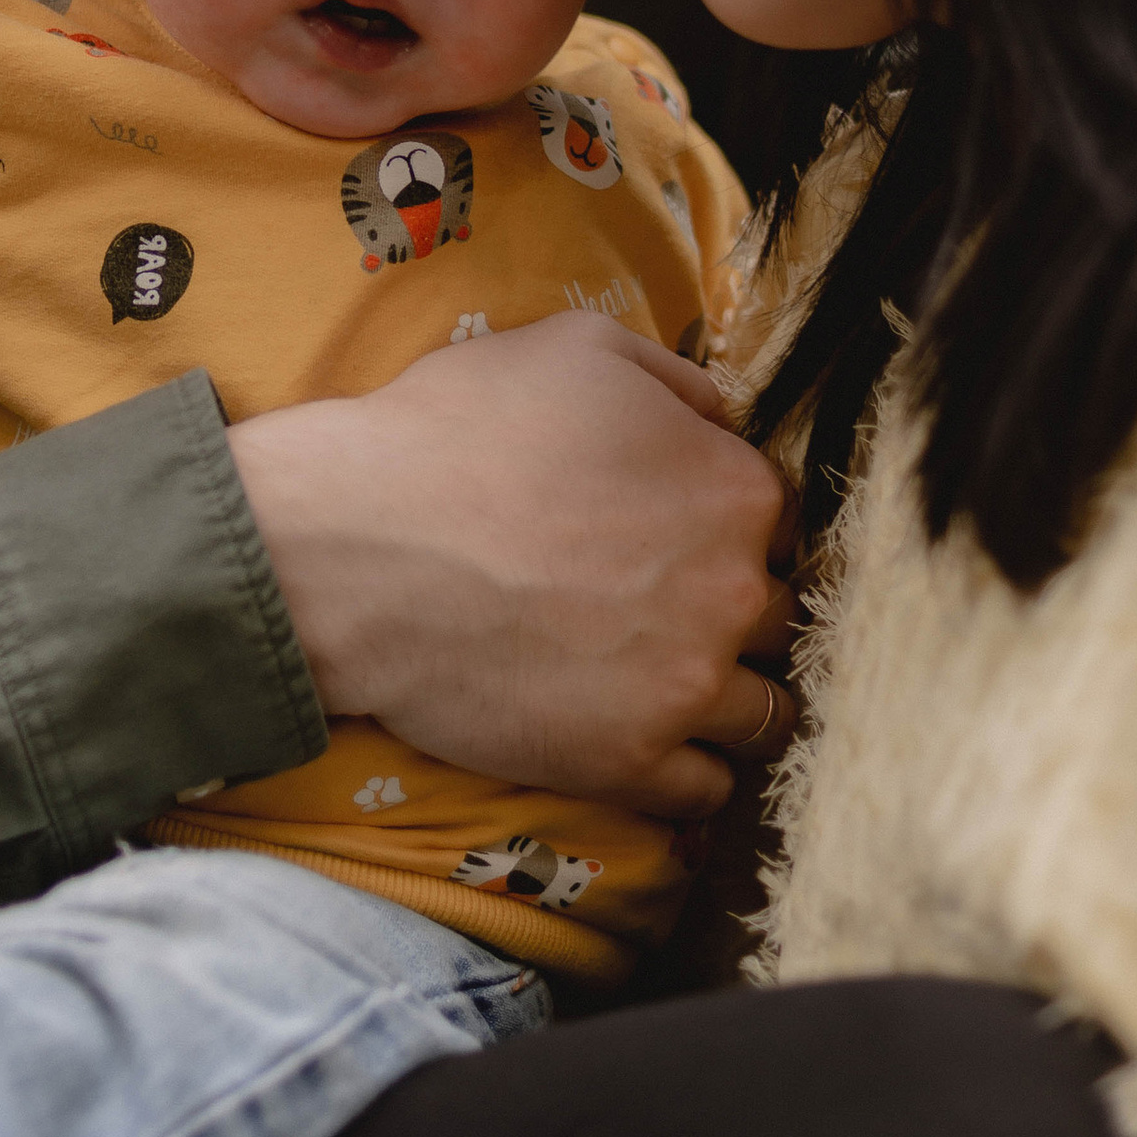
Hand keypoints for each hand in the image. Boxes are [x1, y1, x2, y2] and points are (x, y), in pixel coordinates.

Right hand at [230, 314, 799, 821]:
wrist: (359, 546)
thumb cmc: (460, 432)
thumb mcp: (575, 347)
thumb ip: (674, 376)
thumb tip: (718, 414)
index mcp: (733, 491)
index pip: (778, 521)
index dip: (730, 525)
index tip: (683, 536)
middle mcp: (732, 594)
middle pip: (776, 617)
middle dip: (732, 610)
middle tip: (667, 608)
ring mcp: (685, 689)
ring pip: (762, 713)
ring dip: (728, 697)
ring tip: (671, 685)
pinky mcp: (629, 764)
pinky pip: (706, 790)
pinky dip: (689, 771)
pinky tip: (651, 742)